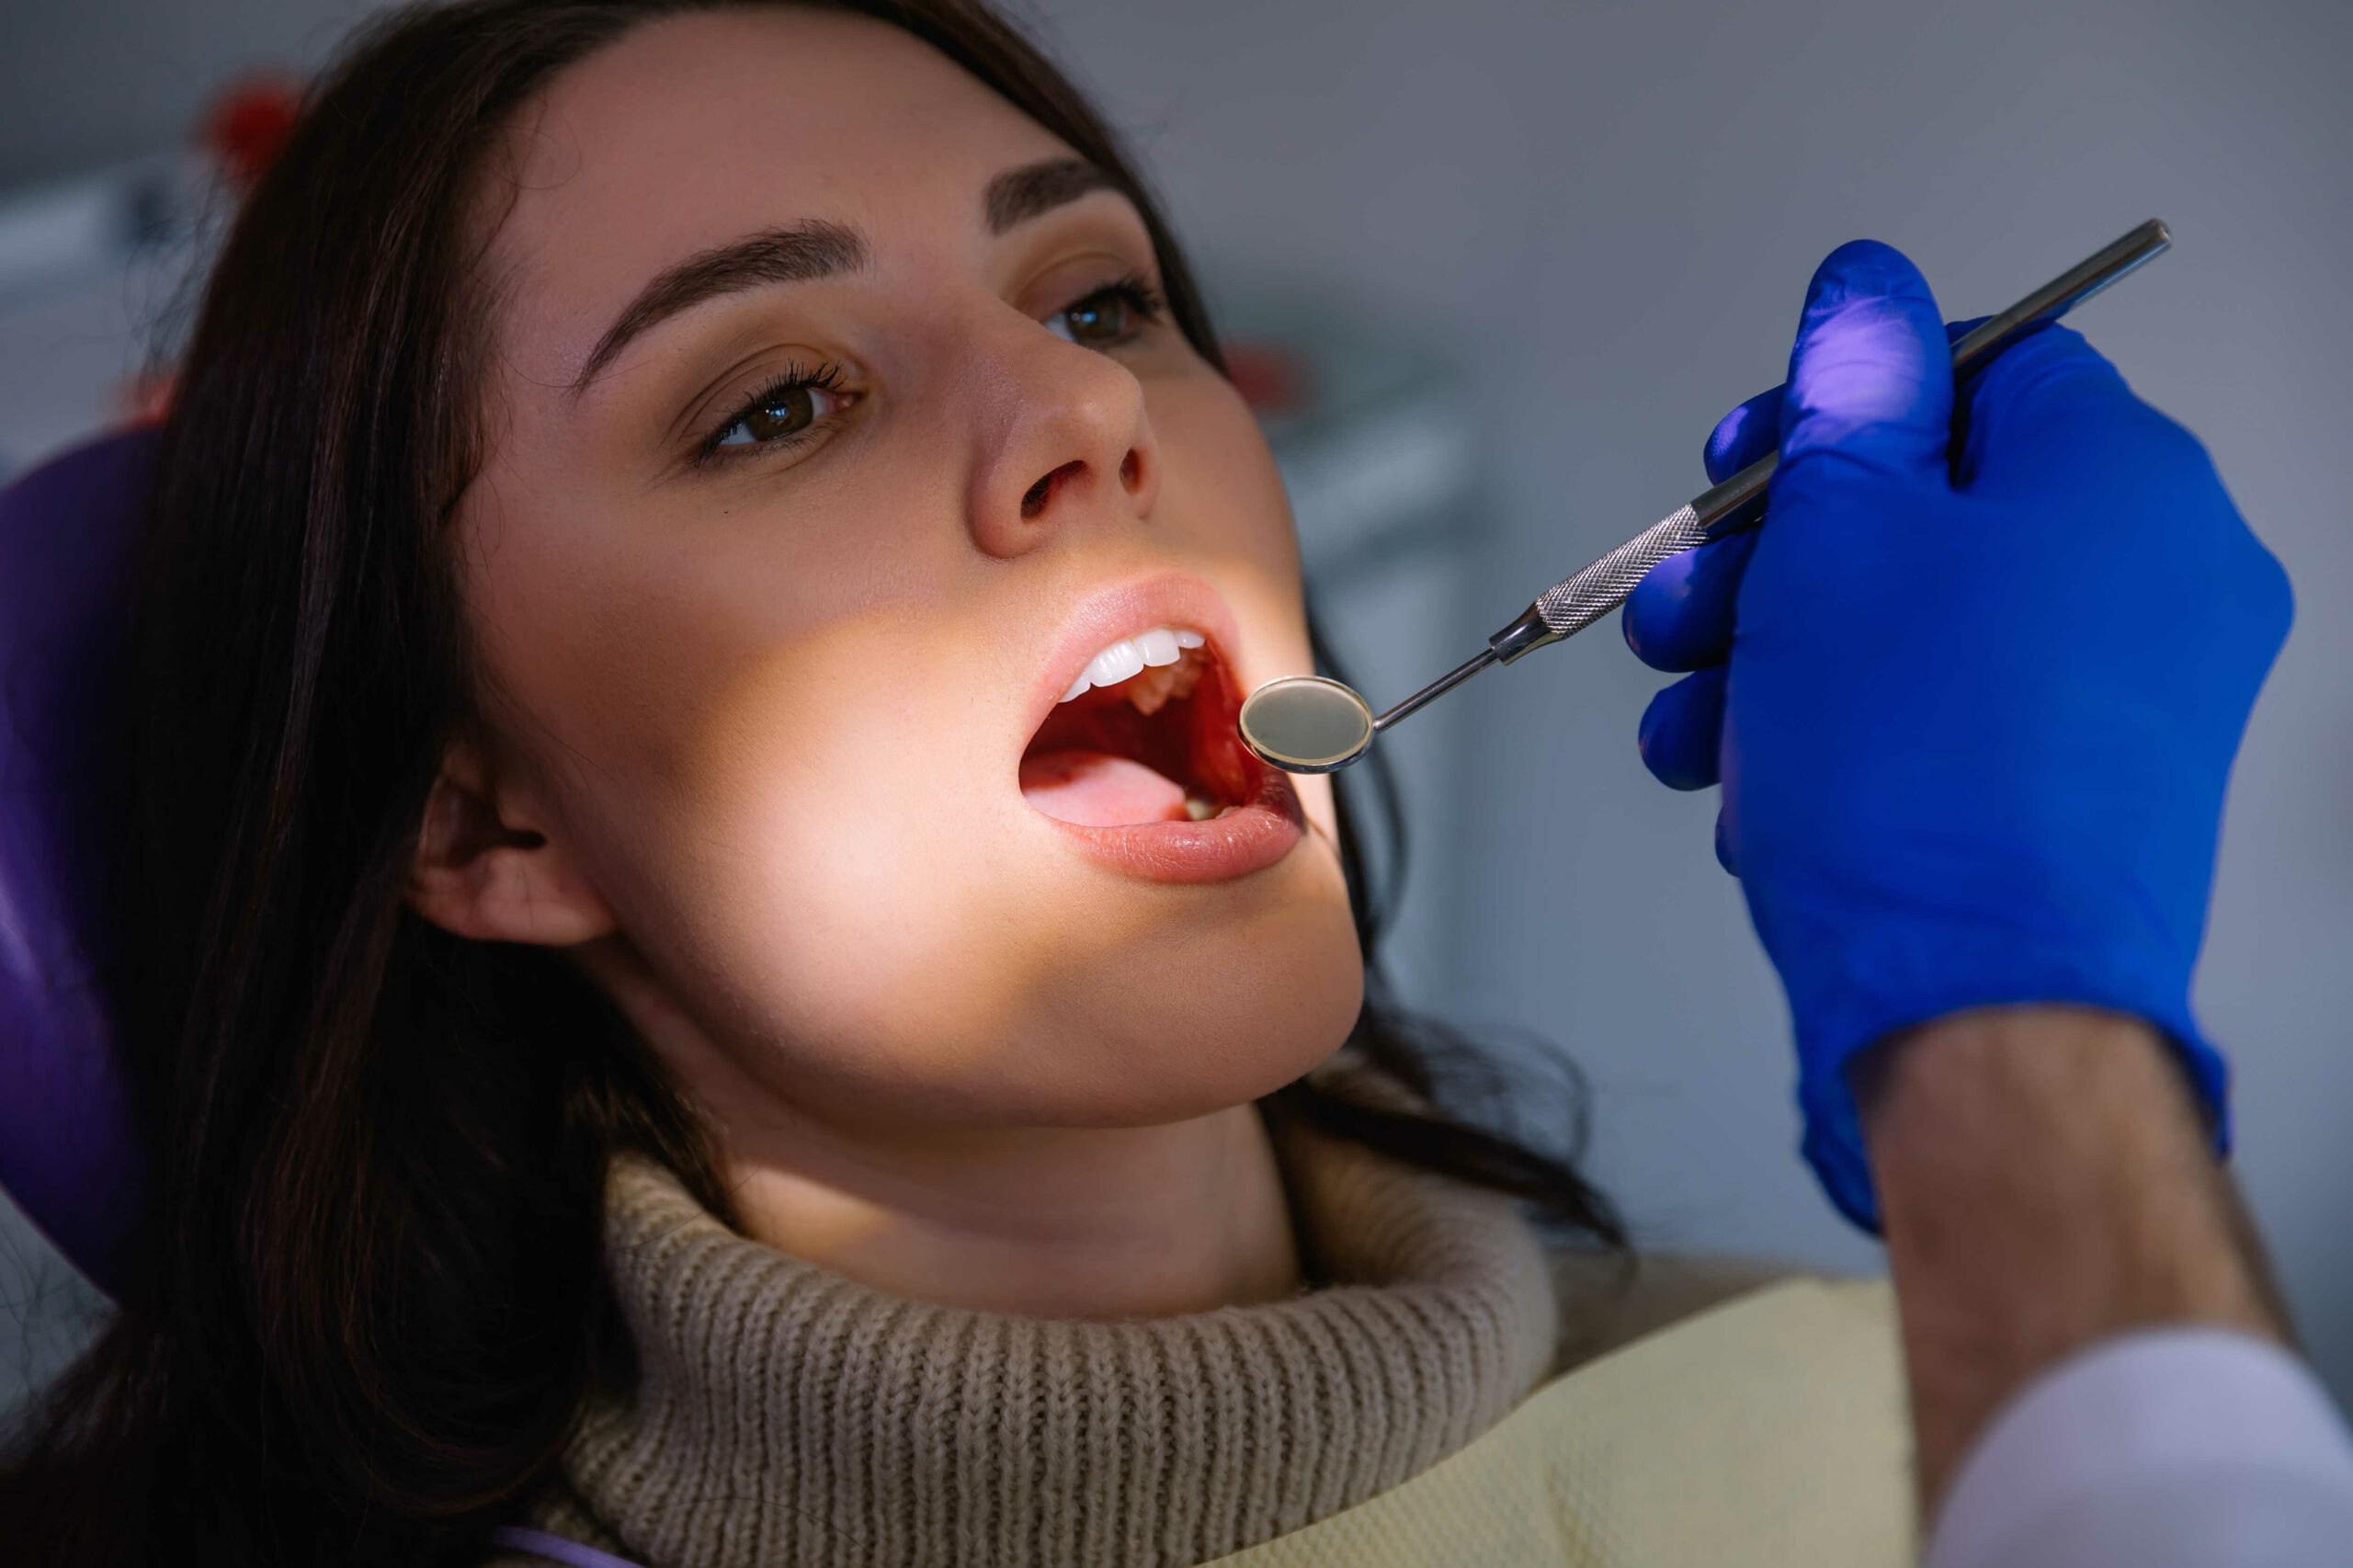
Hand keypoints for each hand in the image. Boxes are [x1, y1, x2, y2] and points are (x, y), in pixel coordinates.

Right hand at [1621, 240, 2292, 1227]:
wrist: (1981, 1018)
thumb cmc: (1919, 784)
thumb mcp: (1841, 538)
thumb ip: (1848, 395)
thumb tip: (1864, 290)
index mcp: (2127, 483)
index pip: (1982, 368)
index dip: (1839, 407)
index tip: (1749, 461)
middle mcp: (2162, 581)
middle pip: (1936, 507)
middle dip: (1778, 555)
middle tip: (1693, 600)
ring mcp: (2133, 699)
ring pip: (1924, 625)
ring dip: (1781, 657)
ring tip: (1695, 721)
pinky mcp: (2089, 795)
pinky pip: (1949, 722)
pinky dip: (1845, 735)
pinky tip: (1750, 783)